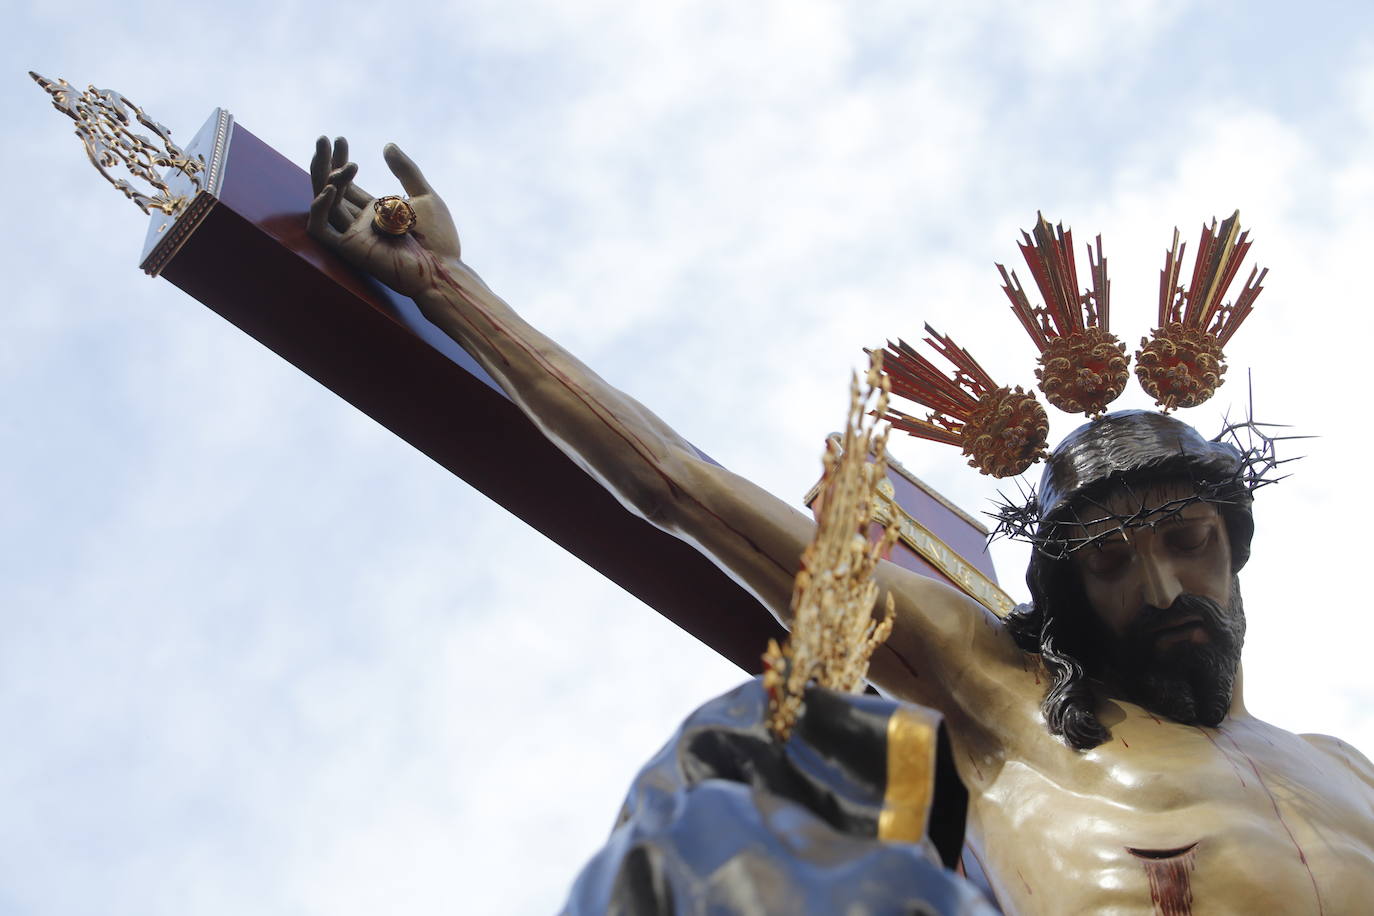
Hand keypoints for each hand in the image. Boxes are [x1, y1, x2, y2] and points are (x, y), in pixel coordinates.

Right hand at [307, 137, 462, 298]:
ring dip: (328, 179)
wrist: (442, 268)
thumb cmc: (439, 239)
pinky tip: (331, 189)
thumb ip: (406, 171)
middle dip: (326, 164)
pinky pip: (322, 229)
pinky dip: (320, 208)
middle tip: (324, 139)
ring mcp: (354, 235)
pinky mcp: (349, 248)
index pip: (348, 184)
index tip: (341, 140)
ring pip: (326, 204)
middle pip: (332, 190)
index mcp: (376, 211)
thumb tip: (388, 146)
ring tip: (340, 163)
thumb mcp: (425, 196)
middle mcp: (361, 222)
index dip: (341, 162)